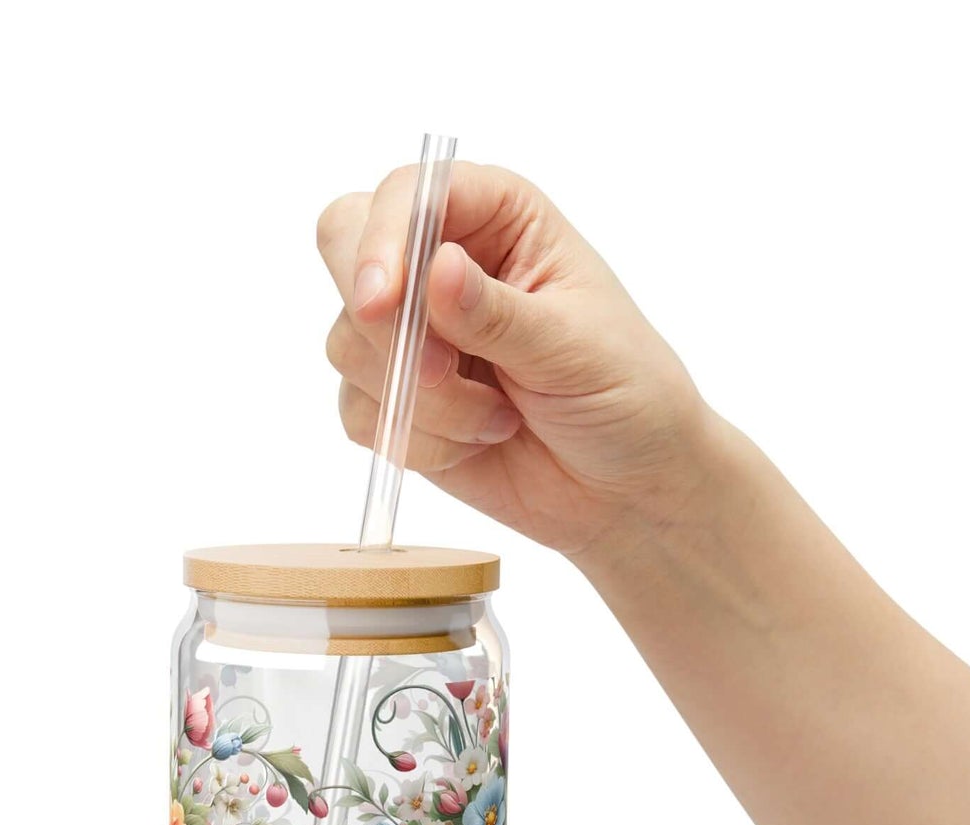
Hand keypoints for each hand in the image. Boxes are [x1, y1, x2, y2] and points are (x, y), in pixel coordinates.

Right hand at [318, 162, 713, 558]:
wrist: (625, 486)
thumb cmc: (624, 394)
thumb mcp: (572, 346)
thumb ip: (496, 313)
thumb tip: (436, 268)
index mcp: (496, 217)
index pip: (408, 193)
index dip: (382, 240)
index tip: (383, 303)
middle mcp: (441, 262)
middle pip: (344, 246)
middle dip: (379, 320)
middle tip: (435, 371)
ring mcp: (412, 333)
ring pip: (349, 344)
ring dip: (421, 398)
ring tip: (496, 419)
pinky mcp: (396, 399)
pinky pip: (359, 412)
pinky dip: (415, 439)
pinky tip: (476, 443)